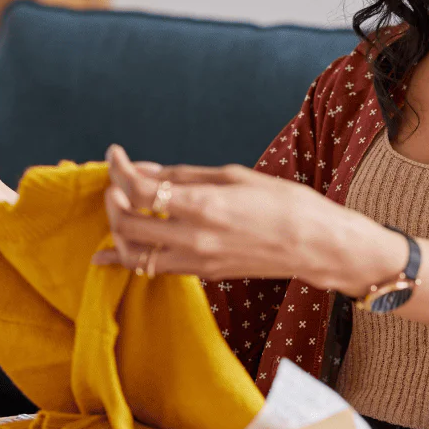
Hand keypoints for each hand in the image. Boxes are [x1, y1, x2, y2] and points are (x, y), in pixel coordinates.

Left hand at [94, 145, 405, 293]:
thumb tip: (145, 169)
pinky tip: (110, 254)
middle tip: (118, 181)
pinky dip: (130, 258)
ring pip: (134, 254)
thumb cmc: (285, 203)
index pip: (139, 189)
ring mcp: (197, 261)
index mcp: (203, 206)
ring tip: (121, 208)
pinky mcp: (203, 274)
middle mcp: (194, 238)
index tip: (115, 154)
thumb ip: (183, 176)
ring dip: (118, 230)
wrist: (317, 245)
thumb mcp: (233, 176)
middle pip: (127, 223)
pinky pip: (154, 268)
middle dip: (113, 198)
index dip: (118, 169)